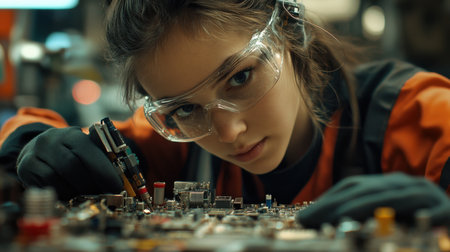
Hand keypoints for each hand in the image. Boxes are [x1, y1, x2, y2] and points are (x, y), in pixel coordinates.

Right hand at [17, 127, 122, 200]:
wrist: (39, 148)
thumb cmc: (72, 151)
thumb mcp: (88, 147)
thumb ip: (103, 156)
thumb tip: (123, 175)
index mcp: (71, 134)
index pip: (87, 151)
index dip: (103, 171)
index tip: (116, 186)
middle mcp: (50, 141)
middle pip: (72, 166)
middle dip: (91, 184)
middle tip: (104, 195)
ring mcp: (35, 154)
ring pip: (57, 178)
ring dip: (76, 191)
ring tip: (89, 196)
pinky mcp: (25, 169)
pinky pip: (46, 186)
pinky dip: (62, 193)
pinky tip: (72, 195)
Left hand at [296, 172, 449, 228]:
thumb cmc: (415, 219)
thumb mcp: (385, 214)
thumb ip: (362, 214)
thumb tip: (326, 222)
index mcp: (386, 184)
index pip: (351, 186)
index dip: (327, 199)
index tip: (305, 216)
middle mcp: (403, 184)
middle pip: (365, 190)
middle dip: (334, 205)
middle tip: (309, 220)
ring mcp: (426, 195)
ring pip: (391, 198)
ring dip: (363, 208)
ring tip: (339, 220)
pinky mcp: (447, 210)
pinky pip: (430, 212)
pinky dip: (416, 216)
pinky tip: (394, 223)